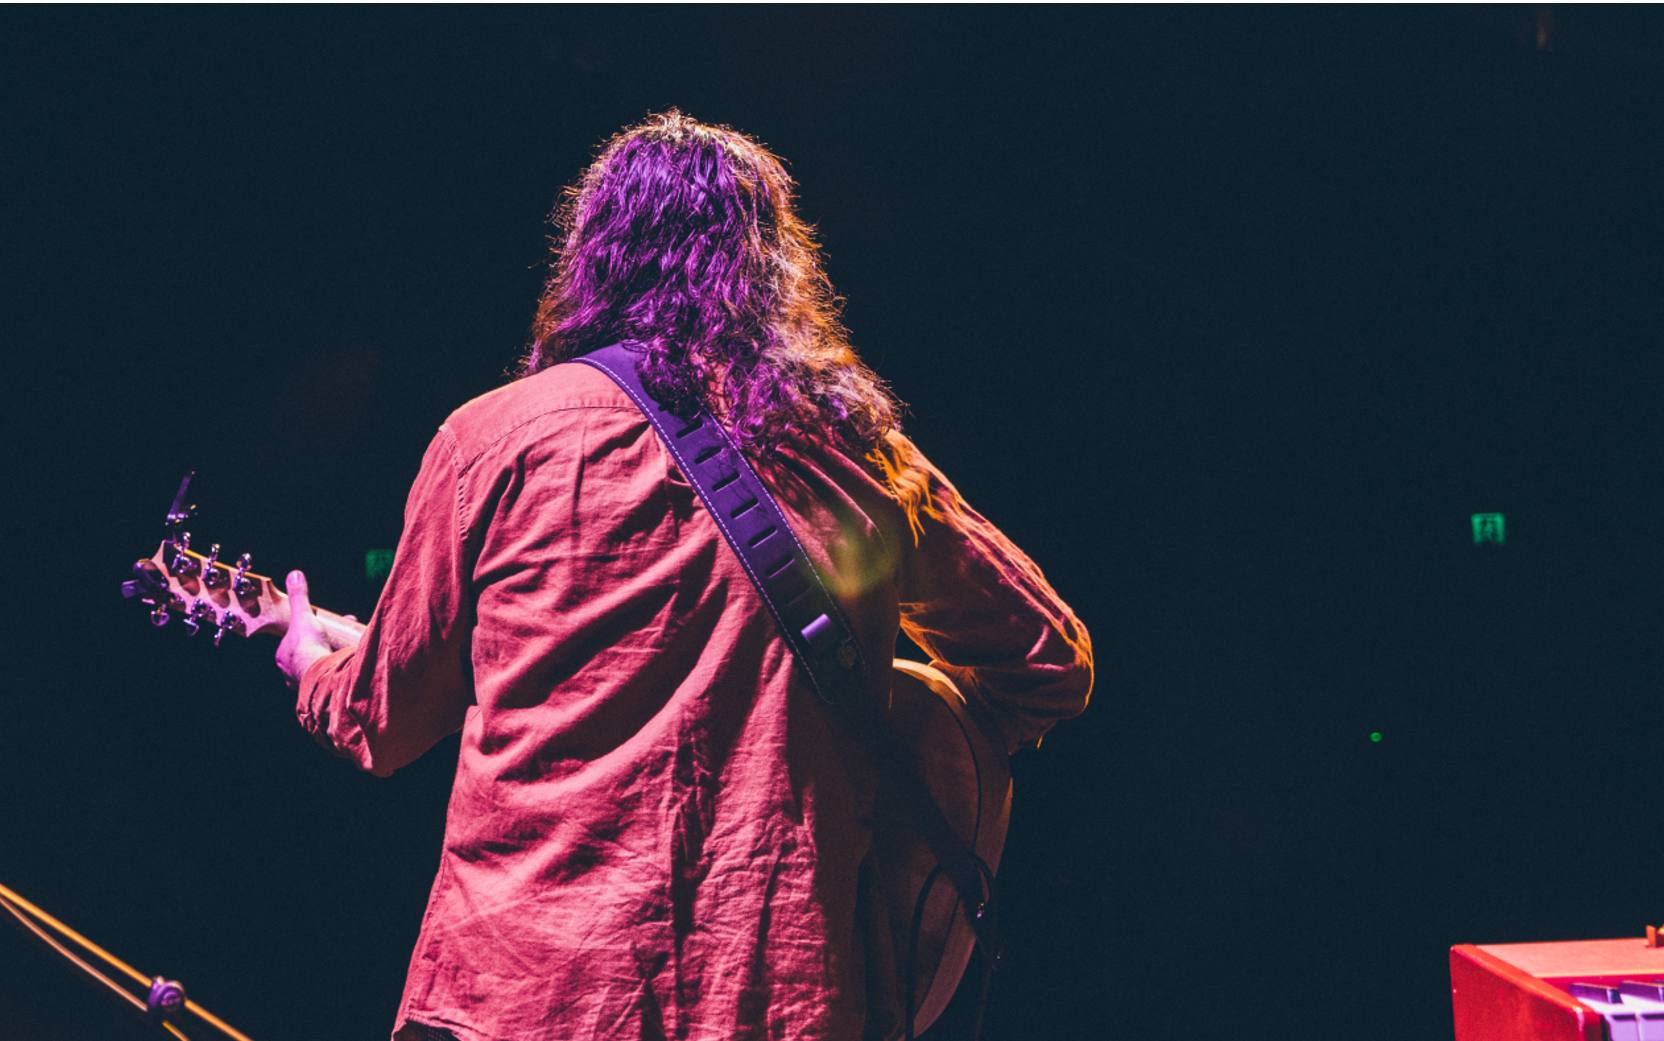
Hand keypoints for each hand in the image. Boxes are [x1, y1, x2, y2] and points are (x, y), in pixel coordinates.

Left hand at [276, 570, 338, 687]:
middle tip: (336, 638)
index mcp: (283, 655)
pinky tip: (344, 668)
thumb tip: (294, 575)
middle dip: (322, 645)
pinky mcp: (319, 692)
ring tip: (344, 652)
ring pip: (316, 668)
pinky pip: (326, 680)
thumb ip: (299, 597)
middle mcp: (289, 672)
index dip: (308, 631)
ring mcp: (304, 683)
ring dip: (328, 659)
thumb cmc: (308, 646)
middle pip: (306, 655)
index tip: (322, 626)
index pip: (293, 641)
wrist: (322, 674)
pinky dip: (335, 673)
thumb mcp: (304, 615)